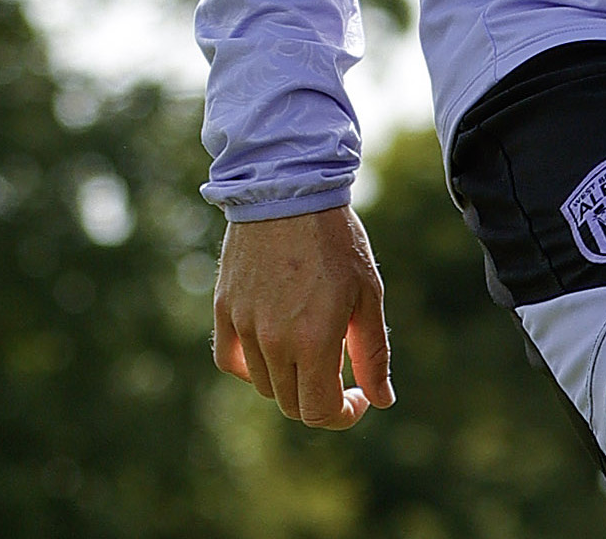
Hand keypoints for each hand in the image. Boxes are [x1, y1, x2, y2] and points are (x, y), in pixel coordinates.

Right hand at [213, 204, 395, 427]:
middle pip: (292, 404)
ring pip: (265, 384)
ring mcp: (244, 326)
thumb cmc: (336, 240)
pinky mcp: (224, 309)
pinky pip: (231, 360)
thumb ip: (373, 352)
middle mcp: (273, 341)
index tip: (359, 398)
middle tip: (340, 373)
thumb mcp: (368, 293)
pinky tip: (273, 348)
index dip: (343, 415)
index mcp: (314, 340)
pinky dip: (251, 366)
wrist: (289, 190)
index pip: (319, 411)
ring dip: (291, 380)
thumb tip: (382, 399)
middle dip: (321, 400)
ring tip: (312, 343)